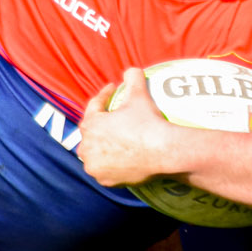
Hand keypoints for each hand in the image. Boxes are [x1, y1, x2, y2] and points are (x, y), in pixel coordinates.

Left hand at [77, 69, 180, 187]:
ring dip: (99, 146)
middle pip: (89, 133)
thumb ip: (133, 77)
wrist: (164, 152)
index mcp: (91, 125)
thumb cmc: (148, 123)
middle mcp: (87, 147)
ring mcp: (95, 166)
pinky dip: (107, 163)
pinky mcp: (105, 180)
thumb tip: (132, 70)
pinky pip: (103, 170)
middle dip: (98, 124)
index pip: (93, 106)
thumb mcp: (140, 95)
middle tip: (111, 118)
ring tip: (112, 140)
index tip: (113, 90)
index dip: (104, 96)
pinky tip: (116, 158)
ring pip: (93, 153)